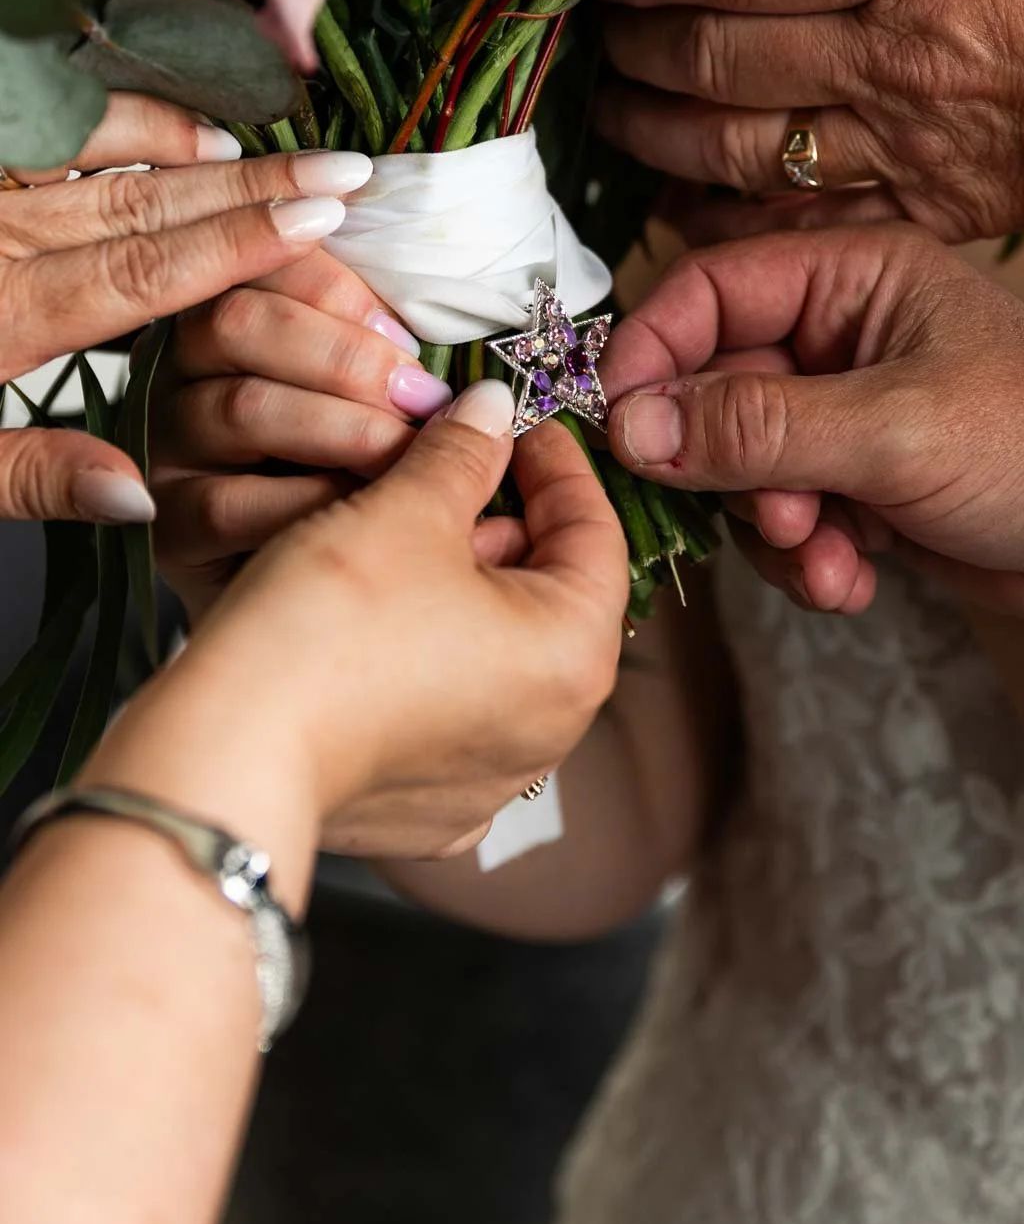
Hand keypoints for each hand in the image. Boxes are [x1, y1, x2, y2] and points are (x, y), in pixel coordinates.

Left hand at [0, 91, 371, 523]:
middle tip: (339, 168)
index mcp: (3, 318)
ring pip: (92, 151)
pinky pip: (37, 128)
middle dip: (251, 184)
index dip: (244, 239)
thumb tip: (145, 500)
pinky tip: (149, 125)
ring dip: (179, 144)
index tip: (325, 214)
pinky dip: (100, 118)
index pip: (149, 271)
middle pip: (146, 202)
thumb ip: (35, 477)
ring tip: (253, 147)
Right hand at [119, 384, 629, 860]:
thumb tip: (493, 415)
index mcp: (573, 656)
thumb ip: (464, 453)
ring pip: (495, 653)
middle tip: (448, 477)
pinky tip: (376, 628)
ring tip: (400, 544)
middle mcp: (551, 731)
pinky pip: (446, 711)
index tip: (516, 428)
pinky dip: (424, 663)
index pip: (596, 533)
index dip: (554, 464)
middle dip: (500, 528)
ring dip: (459, 593)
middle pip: (547, 595)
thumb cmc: (322, 640)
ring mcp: (490, 778)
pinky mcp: (428, 808)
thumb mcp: (406, 512)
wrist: (227, 755)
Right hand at [151, 253, 452, 619]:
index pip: (260, 262)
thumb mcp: (384, 409)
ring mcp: (171, 453)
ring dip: (341, 426)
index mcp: (229, 317)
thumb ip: (403, 359)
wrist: (298, 616)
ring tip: (403, 455)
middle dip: (348, 358)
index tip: (406, 335)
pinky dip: (306, 503)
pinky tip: (360, 516)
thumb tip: (469, 359)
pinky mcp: (171, 530)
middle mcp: (179, 376)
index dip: (335, 288)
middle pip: (240, 322)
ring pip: (241, 405)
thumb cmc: (360, 495)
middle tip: (421, 398)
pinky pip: (231, 504)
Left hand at [598, 0, 1023, 241]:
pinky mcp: (934, 209)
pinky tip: (687, 203)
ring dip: (659, 136)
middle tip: (600, 38)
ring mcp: (908, 145)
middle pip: (719, 61)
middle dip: (638, 50)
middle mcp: (891, 58)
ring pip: (740, 152)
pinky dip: (734, 216)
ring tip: (618, 116)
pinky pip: (807, 221)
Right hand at [601, 224, 1023, 626]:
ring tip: (829, 559)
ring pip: (737, 468)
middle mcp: (835, 337)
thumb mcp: (892, 431)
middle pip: (711, 391)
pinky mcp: (853, 485)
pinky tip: (852, 583)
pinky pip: (780, 519)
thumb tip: (630, 429)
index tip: (621, 430)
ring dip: (769, 529)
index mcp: (849, 278)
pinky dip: (802, 560)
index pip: (706, 291)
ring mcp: (841, 415)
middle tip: (780, 517)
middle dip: (730, 471)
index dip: (651, 356)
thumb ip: (758, 428)